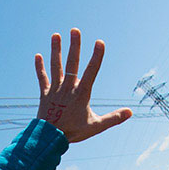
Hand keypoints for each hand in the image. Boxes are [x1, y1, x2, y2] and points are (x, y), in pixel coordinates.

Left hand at [34, 28, 130, 142]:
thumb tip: (130, 112)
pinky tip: (38, 55)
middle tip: (75, 30)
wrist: (49, 139)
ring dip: (55, 50)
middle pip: (72, 63)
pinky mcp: (45, 94)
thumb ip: (114, 118)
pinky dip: (39, 67)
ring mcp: (55, 90)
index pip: (92, 71)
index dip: (96, 56)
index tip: (100, 42)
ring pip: (55, 66)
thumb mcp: (96, 126)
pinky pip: (42, 78)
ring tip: (56, 35)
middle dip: (74, 46)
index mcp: (81, 93)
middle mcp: (68, 88)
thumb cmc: (74, 132)